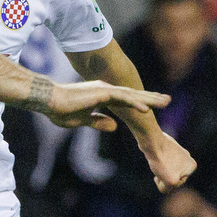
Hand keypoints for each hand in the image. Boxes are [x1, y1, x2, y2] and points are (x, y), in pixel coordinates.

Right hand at [38, 80, 169, 131]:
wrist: (48, 102)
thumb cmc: (61, 110)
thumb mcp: (82, 121)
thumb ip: (98, 122)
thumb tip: (115, 126)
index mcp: (103, 95)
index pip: (127, 99)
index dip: (141, 102)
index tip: (154, 106)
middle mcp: (106, 90)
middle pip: (133, 94)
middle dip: (151, 98)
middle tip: (168, 100)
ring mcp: (104, 90)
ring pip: (131, 95)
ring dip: (149, 99)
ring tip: (165, 103)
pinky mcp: (100, 93)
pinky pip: (121, 98)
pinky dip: (134, 103)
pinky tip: (145, 108)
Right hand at [138, 130, 195, 193]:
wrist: (155, 142)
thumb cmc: (161, 143)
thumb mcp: (173, 151)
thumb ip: (176, 162)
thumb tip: (171, 168)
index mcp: (191, 164)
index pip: (180, 177)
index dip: (170, 170)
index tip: (167, 159)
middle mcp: (190, 171)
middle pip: (176, 183)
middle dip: (167, 175)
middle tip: (163, 163)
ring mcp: (182, 177)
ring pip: (170, 187)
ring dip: (163, 178)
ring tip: (161, 165)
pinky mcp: (173, 181)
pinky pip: (164, 190)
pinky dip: (158, 183)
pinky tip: (159, 172)